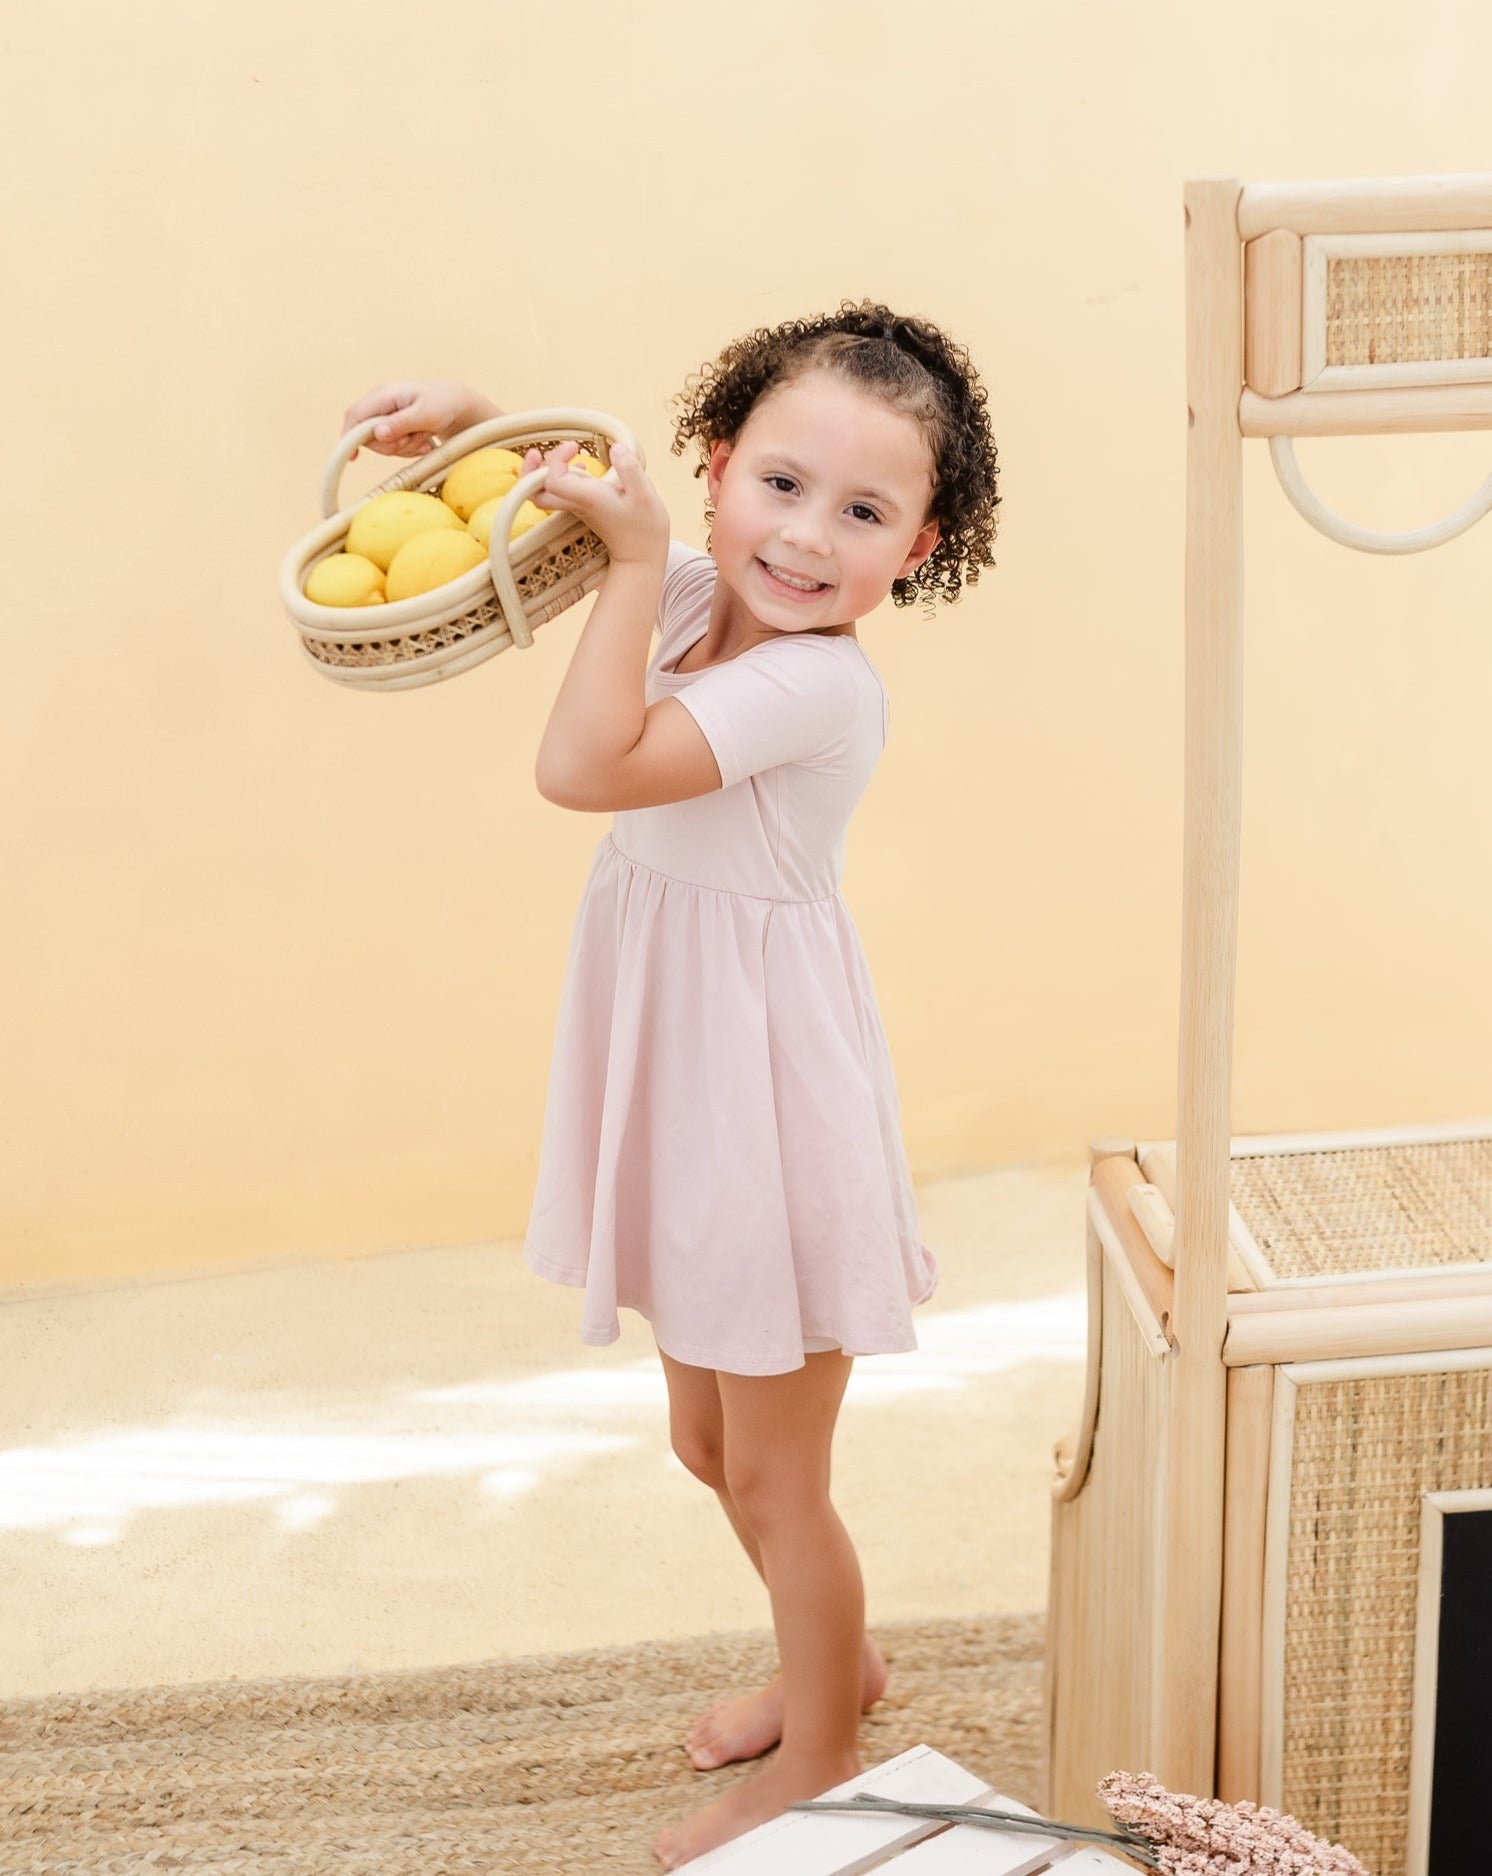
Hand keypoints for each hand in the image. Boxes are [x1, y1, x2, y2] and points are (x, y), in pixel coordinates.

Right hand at [341, 379, 499, 460]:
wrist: (459, 404)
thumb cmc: (445, 404)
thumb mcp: (426, 415)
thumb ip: (401, 423)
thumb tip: (377, 434)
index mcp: (384, 394)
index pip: (355, 415)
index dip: (349, 436)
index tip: (354, 457)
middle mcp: (381, 403)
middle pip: (367, 435)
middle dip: (391, 445)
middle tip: (415, 440)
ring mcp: (386, 415)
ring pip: (381, 444)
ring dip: (403, 448)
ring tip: (423, 437)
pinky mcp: (393, 426)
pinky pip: (392, 446)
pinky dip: (408, 449)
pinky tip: (423, 441)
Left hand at [524, 440, 668, 568]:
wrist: (641, 556)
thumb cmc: (644, 527)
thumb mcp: (645, 495)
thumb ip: (630, 469)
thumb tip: (617, 448)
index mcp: (587, 499)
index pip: (553, 480)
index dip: (556, 460)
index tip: (575, 447)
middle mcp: (577, 504)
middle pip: (535, 494)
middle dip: (530, 472)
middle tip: (539, 452)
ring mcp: (578, 507)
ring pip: (545, 492)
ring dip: (545, 470)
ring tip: (564, 451)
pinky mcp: (584, 507)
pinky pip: (561, 491)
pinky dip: (562, 474)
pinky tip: (580, 464)